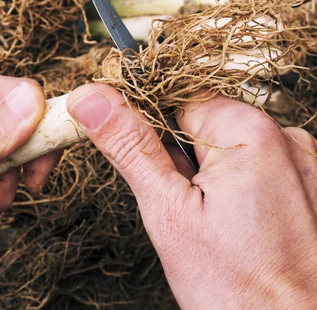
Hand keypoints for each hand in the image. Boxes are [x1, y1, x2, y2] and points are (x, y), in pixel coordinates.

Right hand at [67, 84, 316, 308]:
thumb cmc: (238, 288)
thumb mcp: (167, 213)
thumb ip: (128, 147)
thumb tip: (90, 99)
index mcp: (248, 132)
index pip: (176, 97)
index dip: (149, 128)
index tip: (143, 163)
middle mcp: (286, 136)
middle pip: (204, 124)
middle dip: (182, 159)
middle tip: (182, 208)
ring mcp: (305, 162)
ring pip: (230, 148)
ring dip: (210, 176)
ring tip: (212, 223)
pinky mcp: (312, 185)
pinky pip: (259, 168)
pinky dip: (238, 188)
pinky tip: (236, 225)